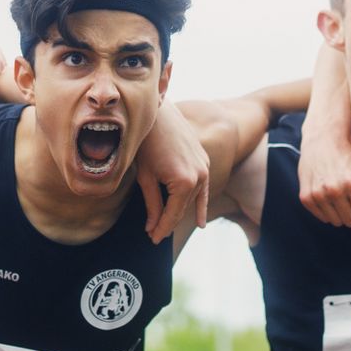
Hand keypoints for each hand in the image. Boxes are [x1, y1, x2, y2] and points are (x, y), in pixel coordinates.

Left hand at [135, 103, 208, 243]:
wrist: (159, 112)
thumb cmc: (147, 141)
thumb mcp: (146, 176)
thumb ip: (152, 204)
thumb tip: (152, 227)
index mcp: (184, 182)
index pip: (172, 215)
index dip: (161, 229)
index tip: (152, 239)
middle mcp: (200, 176)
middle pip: (183, 208)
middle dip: (168, 222)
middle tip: (155, 235)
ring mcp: (205, 168)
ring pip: (192, 199)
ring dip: (181, 213)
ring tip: (168, 228)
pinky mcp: (204, 160)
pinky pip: (202, 188)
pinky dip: (199, 204)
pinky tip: (200, 221)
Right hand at [298, 122, 350, 226]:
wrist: (323, 140)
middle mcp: (336, 190)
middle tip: (350, 196)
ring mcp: (319, 194)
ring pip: (336, 222)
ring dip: (340, 213)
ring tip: (339, 195)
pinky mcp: (306, 197)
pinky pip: (322, 218)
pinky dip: (327, 211)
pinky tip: (328, 196)